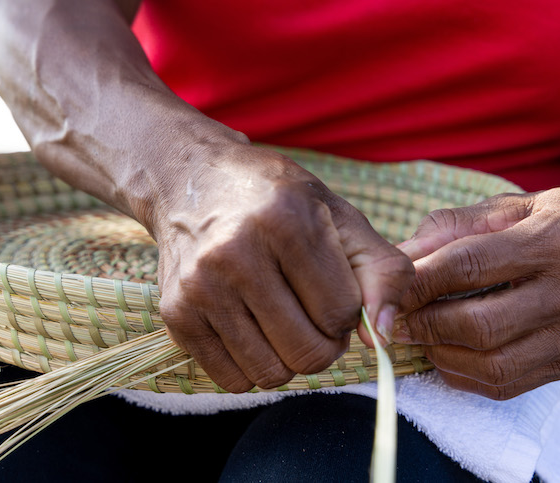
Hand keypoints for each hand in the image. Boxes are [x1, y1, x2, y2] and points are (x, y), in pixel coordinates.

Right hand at [152, 144, 413, 392]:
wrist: (191, 180)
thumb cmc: (276, 198)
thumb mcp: (340, 215)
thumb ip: (382, 272)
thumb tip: (381, 340)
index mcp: (285, 222)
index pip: (341, 313)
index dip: (349, 313)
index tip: (333, 291)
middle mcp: (236, 254)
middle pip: (308, 351)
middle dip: (324, 343)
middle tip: (313, 314)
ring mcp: (200, 287)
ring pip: (271, 373)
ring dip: (288, 358)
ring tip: (282, 319)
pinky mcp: (176, 314)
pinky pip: (233, 380)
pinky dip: (251, 366)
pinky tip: (250, 327)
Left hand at [395, 185, 559, 398]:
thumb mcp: (515, 205)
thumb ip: (455, 225)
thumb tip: (402, 255)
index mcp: (554, 241)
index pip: (468, 266)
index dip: (419, 282)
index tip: (387, 288)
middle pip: (479, 324)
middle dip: (424, 324)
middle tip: (395, 317)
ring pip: (492, 364)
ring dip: (440, 354)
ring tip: (419, 335)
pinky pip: (508, 385)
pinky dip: (465, 376)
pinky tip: (447, 354)